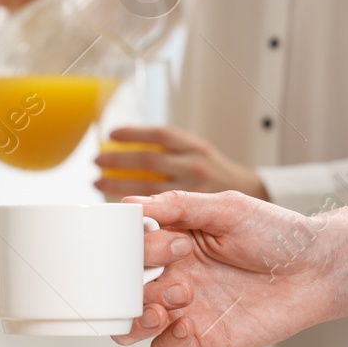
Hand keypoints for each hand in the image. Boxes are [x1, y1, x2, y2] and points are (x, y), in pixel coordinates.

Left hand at [95, 125, 269, 200]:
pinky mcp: (194, 213)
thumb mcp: (197, 152)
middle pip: (149, 161)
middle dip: (118, 162)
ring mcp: (194, 191)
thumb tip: (121, 144)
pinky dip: (135, 202)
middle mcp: (195, 167)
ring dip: (118, 183)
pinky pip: (158, 208)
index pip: (160, 136)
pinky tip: (118, 201)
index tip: (111, 135)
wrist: (250, 197)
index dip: (133, 133)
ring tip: (98, 182)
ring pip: (149, 186)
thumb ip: (168, 151)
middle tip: (96, 163)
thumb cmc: (215, 173)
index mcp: (195, 147)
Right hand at [114, 191, 347, 346]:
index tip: (165, 240)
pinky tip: (188, 324)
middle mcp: (171, 276)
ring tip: (168, 304)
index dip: (135, 247)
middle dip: (131, 284)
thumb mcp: (228, 208)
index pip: (127, 248)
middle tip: (174, 275)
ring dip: (139, 317)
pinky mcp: (202, 339)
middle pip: (121, 290)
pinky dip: (167, 340)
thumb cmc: (277, 233)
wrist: (316, 268)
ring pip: (132, 325)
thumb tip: (131, 201)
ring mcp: (184, 310)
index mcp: (171, 242)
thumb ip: (179, 206)